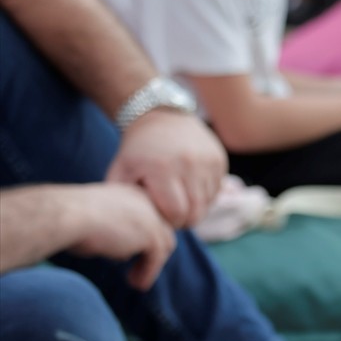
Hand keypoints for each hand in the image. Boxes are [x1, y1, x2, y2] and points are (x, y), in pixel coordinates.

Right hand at [69, 182, 177, 289]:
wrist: (66, 216)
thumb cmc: (68, 219)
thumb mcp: (94, 221)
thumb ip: (114, 232)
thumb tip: (125, 253)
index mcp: (131, 193)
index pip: (147, 216)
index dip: (141, 236)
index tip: (127, 255)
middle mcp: (146, 201)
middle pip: (160, 229)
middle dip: (151, 250)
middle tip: (137, 269)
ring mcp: (152, 217)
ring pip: (163, 244)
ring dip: (152, 264)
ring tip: (136, 281)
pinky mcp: (152, 235)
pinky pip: (156, 258)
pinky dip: (149, 273)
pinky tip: (138, 285)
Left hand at [105, 110, 226, 228]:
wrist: (162, 116)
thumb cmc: (138, 150)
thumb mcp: (120, 171)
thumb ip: (123, 198)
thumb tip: (132, 223)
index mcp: (162, 169)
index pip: (176, 213)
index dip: (169, 222)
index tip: (162, 219)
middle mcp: (190, 164)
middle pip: (196, 211)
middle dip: (185, 221)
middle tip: (174, 217)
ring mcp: (208, 161)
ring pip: (208, 202)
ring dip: (196, 208)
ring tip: (182, 203)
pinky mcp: (220, 158)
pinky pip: (217, 189)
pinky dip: (206, 195)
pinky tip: (191, 191)